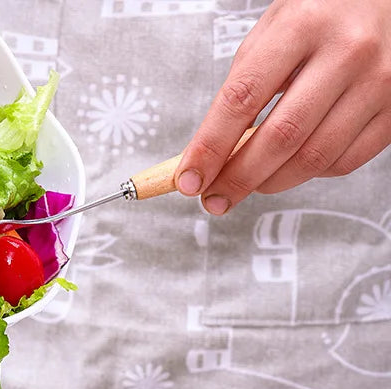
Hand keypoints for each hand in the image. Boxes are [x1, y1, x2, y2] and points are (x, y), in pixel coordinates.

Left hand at [175, 0, 390, 213]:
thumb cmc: (322, 14)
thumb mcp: (274, 30)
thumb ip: (243, 87)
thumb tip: (208, 153)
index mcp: (302, 24)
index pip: (242, 99)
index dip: (210, 148)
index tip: (189, 180)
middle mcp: (347, 51)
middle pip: (280, 137)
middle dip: (237, 178)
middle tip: (214, 198)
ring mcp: (378, 82)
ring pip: (313, 158)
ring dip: (270, 183)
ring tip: (248, 184)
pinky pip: (344, 161)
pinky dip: (309, 173)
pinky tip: (293, 164)